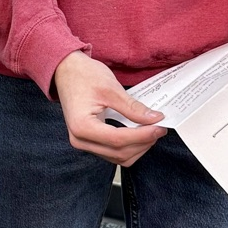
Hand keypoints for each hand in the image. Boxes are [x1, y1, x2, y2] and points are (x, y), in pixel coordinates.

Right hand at [53, 51, 166, 166]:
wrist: (67, 70)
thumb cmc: (83, 75)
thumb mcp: (111, 89)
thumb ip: (133, 108)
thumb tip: (154, 119)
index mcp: (82, 127)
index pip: (118, 140)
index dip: (143, 135)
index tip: (160, 127)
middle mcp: (80, 140)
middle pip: (119, 152)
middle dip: (143, 142)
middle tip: (160, 127)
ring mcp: (83, 142)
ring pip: (117, 157)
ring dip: (137, 147)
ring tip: (151, 130)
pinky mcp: (89, 141)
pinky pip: (112, 152)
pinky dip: (129, 146)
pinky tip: (139, 133)